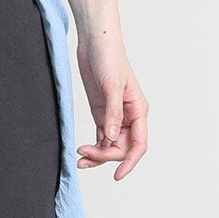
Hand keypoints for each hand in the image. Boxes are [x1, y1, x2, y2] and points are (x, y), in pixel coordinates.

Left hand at [74, 31, 147, 180]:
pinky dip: (93, 146)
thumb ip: (112, 112)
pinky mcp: (101, 112)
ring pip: (110, 144)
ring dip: (97, 154)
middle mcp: (129, 116)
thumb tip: (112, 137)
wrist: (95, 42)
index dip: (130, 162)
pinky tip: (82, 152)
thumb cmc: (109, 58)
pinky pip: (101, 136)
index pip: (139, 144)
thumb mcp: (111, 86)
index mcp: (138, 110)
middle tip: (83, 154)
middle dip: (105, 155)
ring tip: (79, 159)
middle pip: (122, 147)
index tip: (117, 175)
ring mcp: (114, 115)